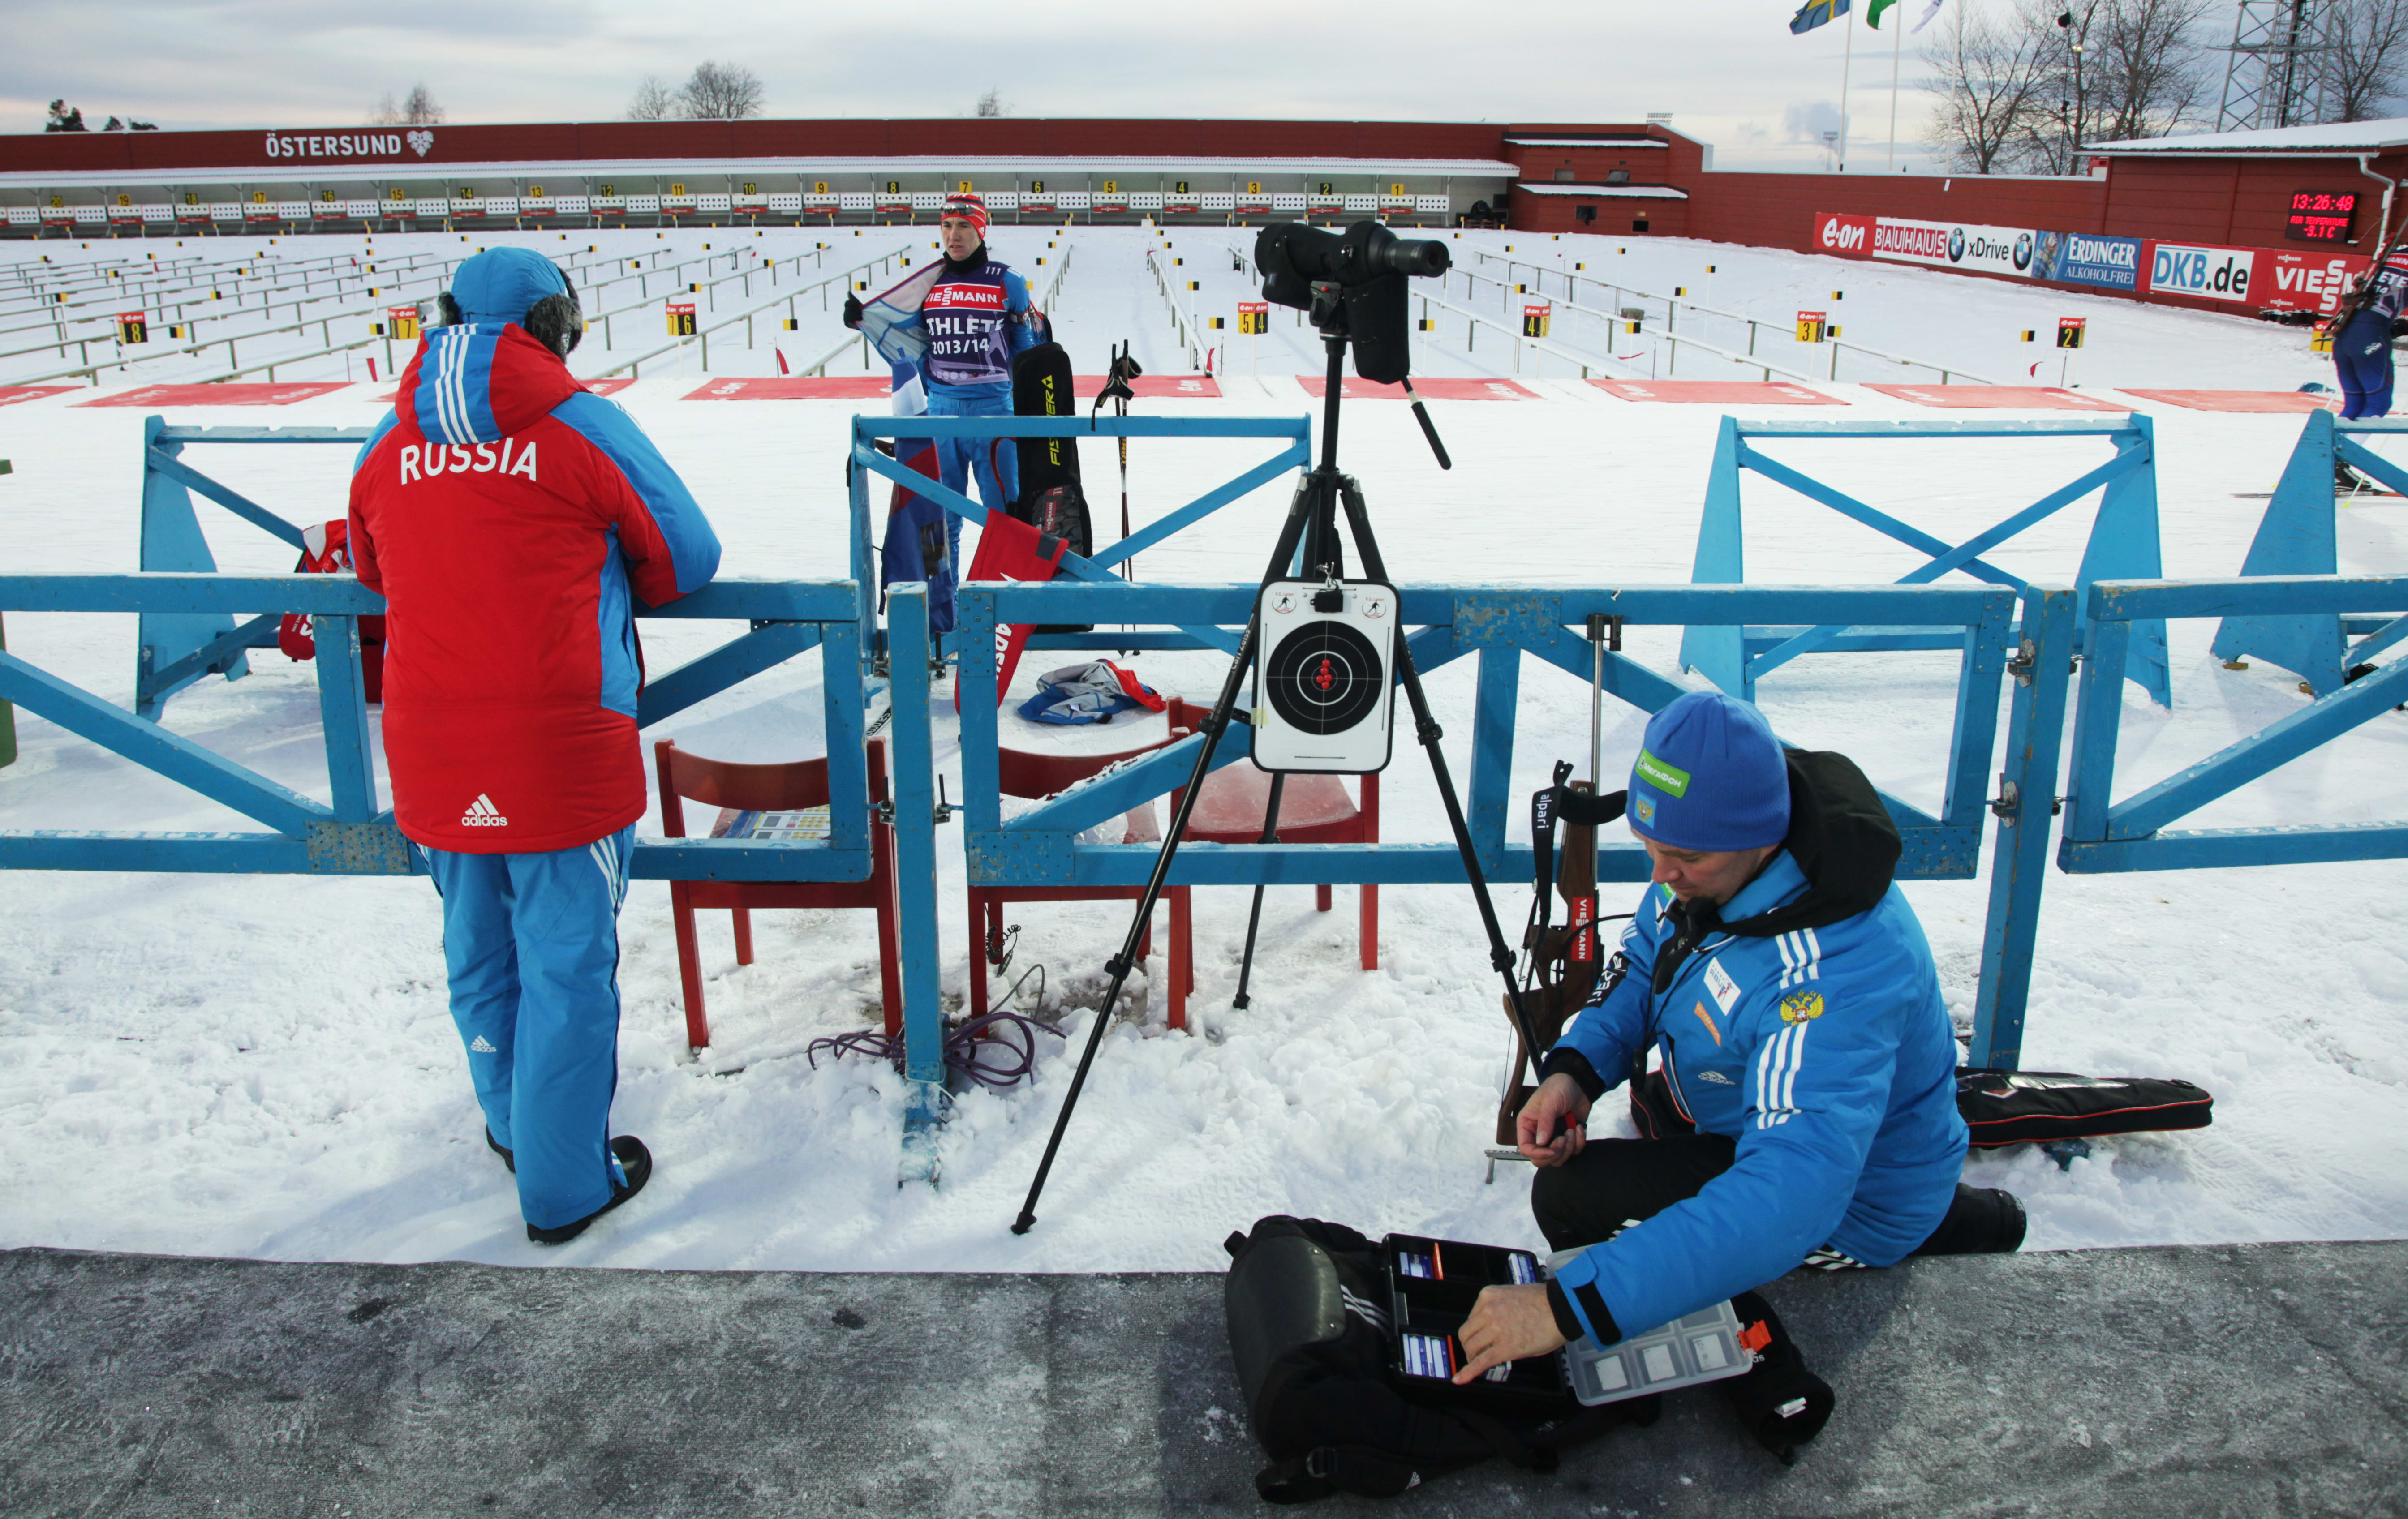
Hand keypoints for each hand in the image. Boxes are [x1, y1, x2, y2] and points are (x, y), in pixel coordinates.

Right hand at [842, 293, 863, 329]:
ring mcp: (845, 319)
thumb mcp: (858, 304)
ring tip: (861, 318)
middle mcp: (845, 313)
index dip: (853, 303)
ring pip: (849, 315)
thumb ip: (853, 299)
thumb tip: (848, 291)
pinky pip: (850, 322)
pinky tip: (857, 323)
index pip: (847, 303)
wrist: (868, 320)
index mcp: (847, 307)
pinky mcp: (848, 324)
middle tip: (861, 313)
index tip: (859, 304)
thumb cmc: (862, 312)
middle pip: (849, 309)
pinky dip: (853, 323)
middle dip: (857, 311)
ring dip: (858, 316)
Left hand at [1451, 1283, 1567, 1384]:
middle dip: (1470, 1345)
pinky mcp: (1505, 1348)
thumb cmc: (1544, 1302)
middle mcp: (1488, 1311)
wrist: (1562, 1308)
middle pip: (1466, 1334)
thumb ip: (1498, 1309)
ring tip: (1479, 1362)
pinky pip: (1481, 1362)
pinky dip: (1468, 1372)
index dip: (1476, 1331)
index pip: (1471, 1318)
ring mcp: (1495, 1330)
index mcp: (1488, 1296)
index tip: (1481, 1337)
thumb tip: (1492, 1326)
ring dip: (1473, 1357)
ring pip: (1471, 1348)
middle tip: (1478, 1351)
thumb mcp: (1512, 1297)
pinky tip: (1460, 1380)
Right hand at [1516, 1072, 1591, 1166]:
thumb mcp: (1549, 1103)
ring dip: (1568, 1148)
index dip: (1537, 1154)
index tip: (1552, 1150)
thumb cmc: (1558, 1088)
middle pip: (1541, 1159)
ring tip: (1572, 1129)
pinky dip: (1579, 1142)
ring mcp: (1554, 1138)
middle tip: (1563, 1138)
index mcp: (1527, 1125)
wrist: (1578, 1084)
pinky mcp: (1569, 1139)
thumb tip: (1540, 1143)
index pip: (1525, 1148)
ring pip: (1558, 1158)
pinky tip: (1579, 1127)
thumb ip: (1545, 1123)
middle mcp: (1538, 1135)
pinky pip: (1573, 1152)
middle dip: (1554, 1153)